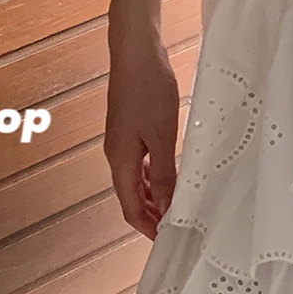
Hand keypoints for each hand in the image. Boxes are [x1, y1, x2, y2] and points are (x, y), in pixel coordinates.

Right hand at [104, 35, 180, 239]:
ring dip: (154, 197)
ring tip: (177, 207)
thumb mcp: (162, 136)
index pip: (130, 208)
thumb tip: (166, 207)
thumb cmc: (148, 90)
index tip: (167, 241)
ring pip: (135, 180)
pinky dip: (153, 176)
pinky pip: (139, 163)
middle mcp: (116, 155)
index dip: (147, 228)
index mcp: (120, 160)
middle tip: (177, 228)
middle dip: (151, 216)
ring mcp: (121, 142)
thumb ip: (164, 173)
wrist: (135, 52)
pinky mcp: (129, 129)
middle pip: (130, 197)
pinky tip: (170, 175)